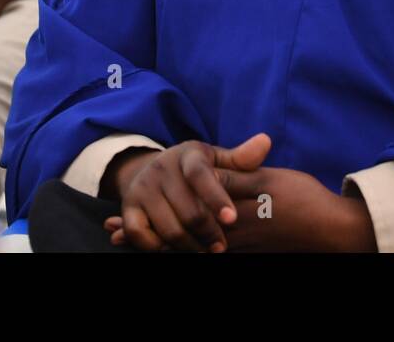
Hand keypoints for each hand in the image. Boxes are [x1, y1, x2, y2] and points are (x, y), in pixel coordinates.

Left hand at [104, 161, 377, 252]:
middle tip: (113, 233)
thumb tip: (207, 169)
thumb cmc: (302, 200)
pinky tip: (169, 251)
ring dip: (158, 244)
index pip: (182, 207)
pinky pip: (205, 253)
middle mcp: (227, 230)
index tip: (123, 211)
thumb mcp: (267, 178)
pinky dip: (182, 252)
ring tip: (126, 244)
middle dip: (145, 232)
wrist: (328, 228)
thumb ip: (237, 173)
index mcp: (229, 208)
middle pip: (177, 230)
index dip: (152, 209)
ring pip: (188, 245)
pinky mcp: (245, 250)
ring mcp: (235, 243)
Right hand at [107, 134, 271, 252]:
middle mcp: (161, 168)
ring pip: (168, 228)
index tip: (232, 219)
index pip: (201, 175)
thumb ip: (241, 158)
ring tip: (206, 251)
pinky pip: (140, 234)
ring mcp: (142, 188)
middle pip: (188, 210)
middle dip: (208, 233)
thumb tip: (266, 142)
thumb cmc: (198, 168)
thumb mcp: (218, 159)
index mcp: (188, 154)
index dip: (217, 198)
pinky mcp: (128, 207)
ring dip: (189, 246)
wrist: (155, 170)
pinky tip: (176, 248)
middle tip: (221, 246)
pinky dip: (158, 247)